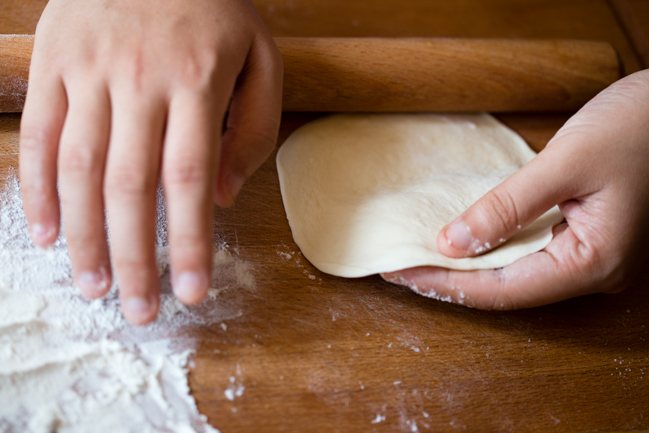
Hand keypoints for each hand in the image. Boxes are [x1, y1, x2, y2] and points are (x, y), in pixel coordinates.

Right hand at [19, 0, 282, 324]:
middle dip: (135, 258)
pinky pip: (38, 135)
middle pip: (132, 188)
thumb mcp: (260, 57)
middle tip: (139, 310)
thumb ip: (253, 128)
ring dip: (85, 237)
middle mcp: (138, 82)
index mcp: (197, 82)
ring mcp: (89, 73)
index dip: (190, 243)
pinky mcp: (54, 65)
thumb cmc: (213, 7)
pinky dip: (37, 189)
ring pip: (80, 170)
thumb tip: (221, 195)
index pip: (191, 179)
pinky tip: (47, 233)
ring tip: (94, 287)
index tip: (192, 291)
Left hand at [382, 70, 648, 309]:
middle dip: (451, 280)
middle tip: (400, 268)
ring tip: (419, 258)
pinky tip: (461, 242)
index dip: (446, 283)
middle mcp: (592, 271)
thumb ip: (507, 205)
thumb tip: (451, 243)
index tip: (400, 272)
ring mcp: (589, 256)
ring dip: (467, 267)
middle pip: (507, 289)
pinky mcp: (583, 236)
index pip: (501, 289)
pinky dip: (490, 249)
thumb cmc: (636, 126)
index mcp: (593, 261)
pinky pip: (527, 253)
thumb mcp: (566, 162)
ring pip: (515, 274)